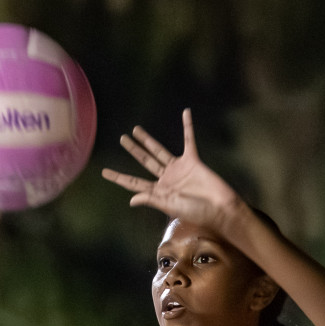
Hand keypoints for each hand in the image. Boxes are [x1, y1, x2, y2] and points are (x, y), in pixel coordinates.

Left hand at [102, 109, 245, 230]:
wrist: (219, 208)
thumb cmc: (196, 212)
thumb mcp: (170, 206)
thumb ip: (151, 200)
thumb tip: (131, 200)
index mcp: (158, 191)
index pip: (134, 183)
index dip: (119, 178)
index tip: (105, 172)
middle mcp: (166, 178)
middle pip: (145, 161)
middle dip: (133, 150)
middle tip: (122, 139)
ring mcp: (178, 168)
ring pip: (159, 150)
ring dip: (148, 140)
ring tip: (136, 130)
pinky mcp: (193, 161)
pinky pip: (189, 140)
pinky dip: (187, 127)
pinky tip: (185, 113)